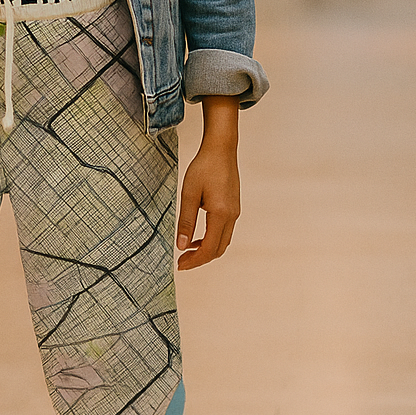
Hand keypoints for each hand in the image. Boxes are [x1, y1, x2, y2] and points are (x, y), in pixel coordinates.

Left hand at [176, 95, 240, 270]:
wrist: (221, 149)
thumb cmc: (204, 167)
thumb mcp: (189, 193)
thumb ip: (186, 221)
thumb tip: (181, 245)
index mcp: (221, 213)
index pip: (209, 248)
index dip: (195, 260)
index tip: (180, 265)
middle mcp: (232, 215)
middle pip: (219, 249)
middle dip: (200, 259)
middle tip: (182, 262)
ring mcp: (235, 212)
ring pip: (223, 242)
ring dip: (206, 250)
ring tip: (187, 251)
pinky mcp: (234, 207)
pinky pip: (224, 231)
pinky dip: (212, 239)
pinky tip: (197, 237)